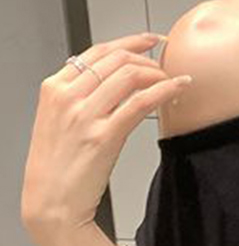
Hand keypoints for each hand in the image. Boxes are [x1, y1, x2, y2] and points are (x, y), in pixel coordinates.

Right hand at [20, 31, 192, 233]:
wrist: (52, 204)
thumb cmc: (58, 170)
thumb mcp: (61, 124)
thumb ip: (80, 101)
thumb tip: (112, 87)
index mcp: (53, 89)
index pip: (96, 51)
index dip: (129, 42)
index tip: (150, 41)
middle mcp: (67, 96)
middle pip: (115, 59)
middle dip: (148, 57)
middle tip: (167, 63)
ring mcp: (85, 115)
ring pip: (129, 75)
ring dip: (158, 73)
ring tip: (173, 80)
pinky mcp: (104, 136)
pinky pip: (140, 102)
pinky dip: (164, 90)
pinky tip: (178, 89)